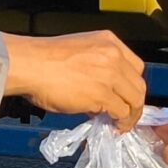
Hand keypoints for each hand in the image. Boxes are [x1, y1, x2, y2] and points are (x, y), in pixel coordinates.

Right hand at [1, 31, 146, 126]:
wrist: (29, 64)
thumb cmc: (43, 59)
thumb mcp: (79, 52)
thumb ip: (96, 67)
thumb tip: (101, 94)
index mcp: (108, 41)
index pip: (135, 66)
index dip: (132, 84)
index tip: (126, 96)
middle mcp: (113, 55)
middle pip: (138, 84)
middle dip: (135, 103)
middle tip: (127, 115)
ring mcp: (110, 74)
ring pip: (134, 100)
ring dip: (130, 116)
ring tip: (121, 125)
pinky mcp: (102, 94)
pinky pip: (121, 112)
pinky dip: (119, 123)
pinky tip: (112, 127)